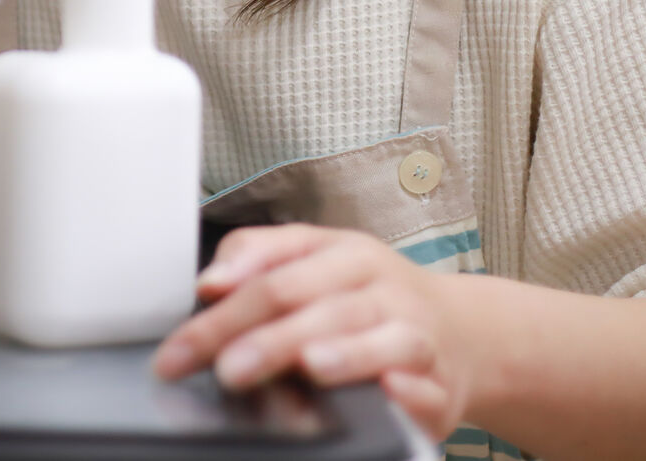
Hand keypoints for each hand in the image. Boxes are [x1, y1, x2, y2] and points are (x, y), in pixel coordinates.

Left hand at [152, 224, 477, 439]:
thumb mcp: (314, 258)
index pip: (275, 277)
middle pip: (320, 308)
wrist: (462, 330)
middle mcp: (381, 288)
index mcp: (343, 255)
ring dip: (347, 353)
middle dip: (270, 339)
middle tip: (227, 368)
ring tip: (310, 366)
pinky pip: (428, 384)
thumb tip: (210, 283)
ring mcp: (415, 333)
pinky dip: (410, 389)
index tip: (183, 346)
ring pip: (382, 338)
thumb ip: (256, 259)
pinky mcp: (441, 382)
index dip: (226, 311)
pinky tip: (391, 389)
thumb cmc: (369, 295)